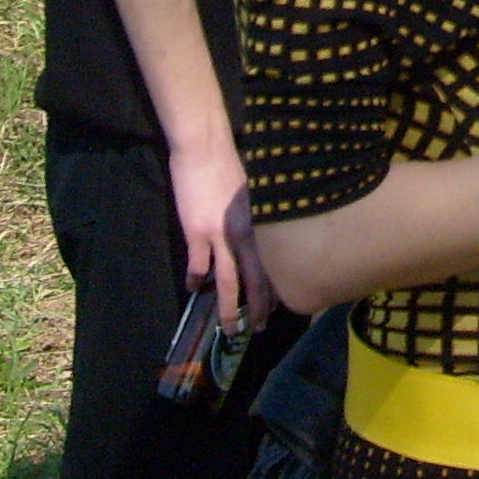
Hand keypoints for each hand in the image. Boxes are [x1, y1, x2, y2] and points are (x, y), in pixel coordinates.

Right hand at [170, 137, 274, 330]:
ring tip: (230, 329)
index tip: (283, 305)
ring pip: (229, 282)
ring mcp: (221, 236)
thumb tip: (265, 239)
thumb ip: (261, 219)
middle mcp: (248, 234)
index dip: (279, 287)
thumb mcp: (257, 195)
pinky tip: (195, 289)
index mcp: (264, 223)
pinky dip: (197, 281)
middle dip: (260, 308)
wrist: (205, 149)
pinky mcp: (197, 233)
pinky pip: (198, 267)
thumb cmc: (232, 166)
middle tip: (261, 329)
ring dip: (230, 308)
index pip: (276, 263)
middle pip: (258, 279)